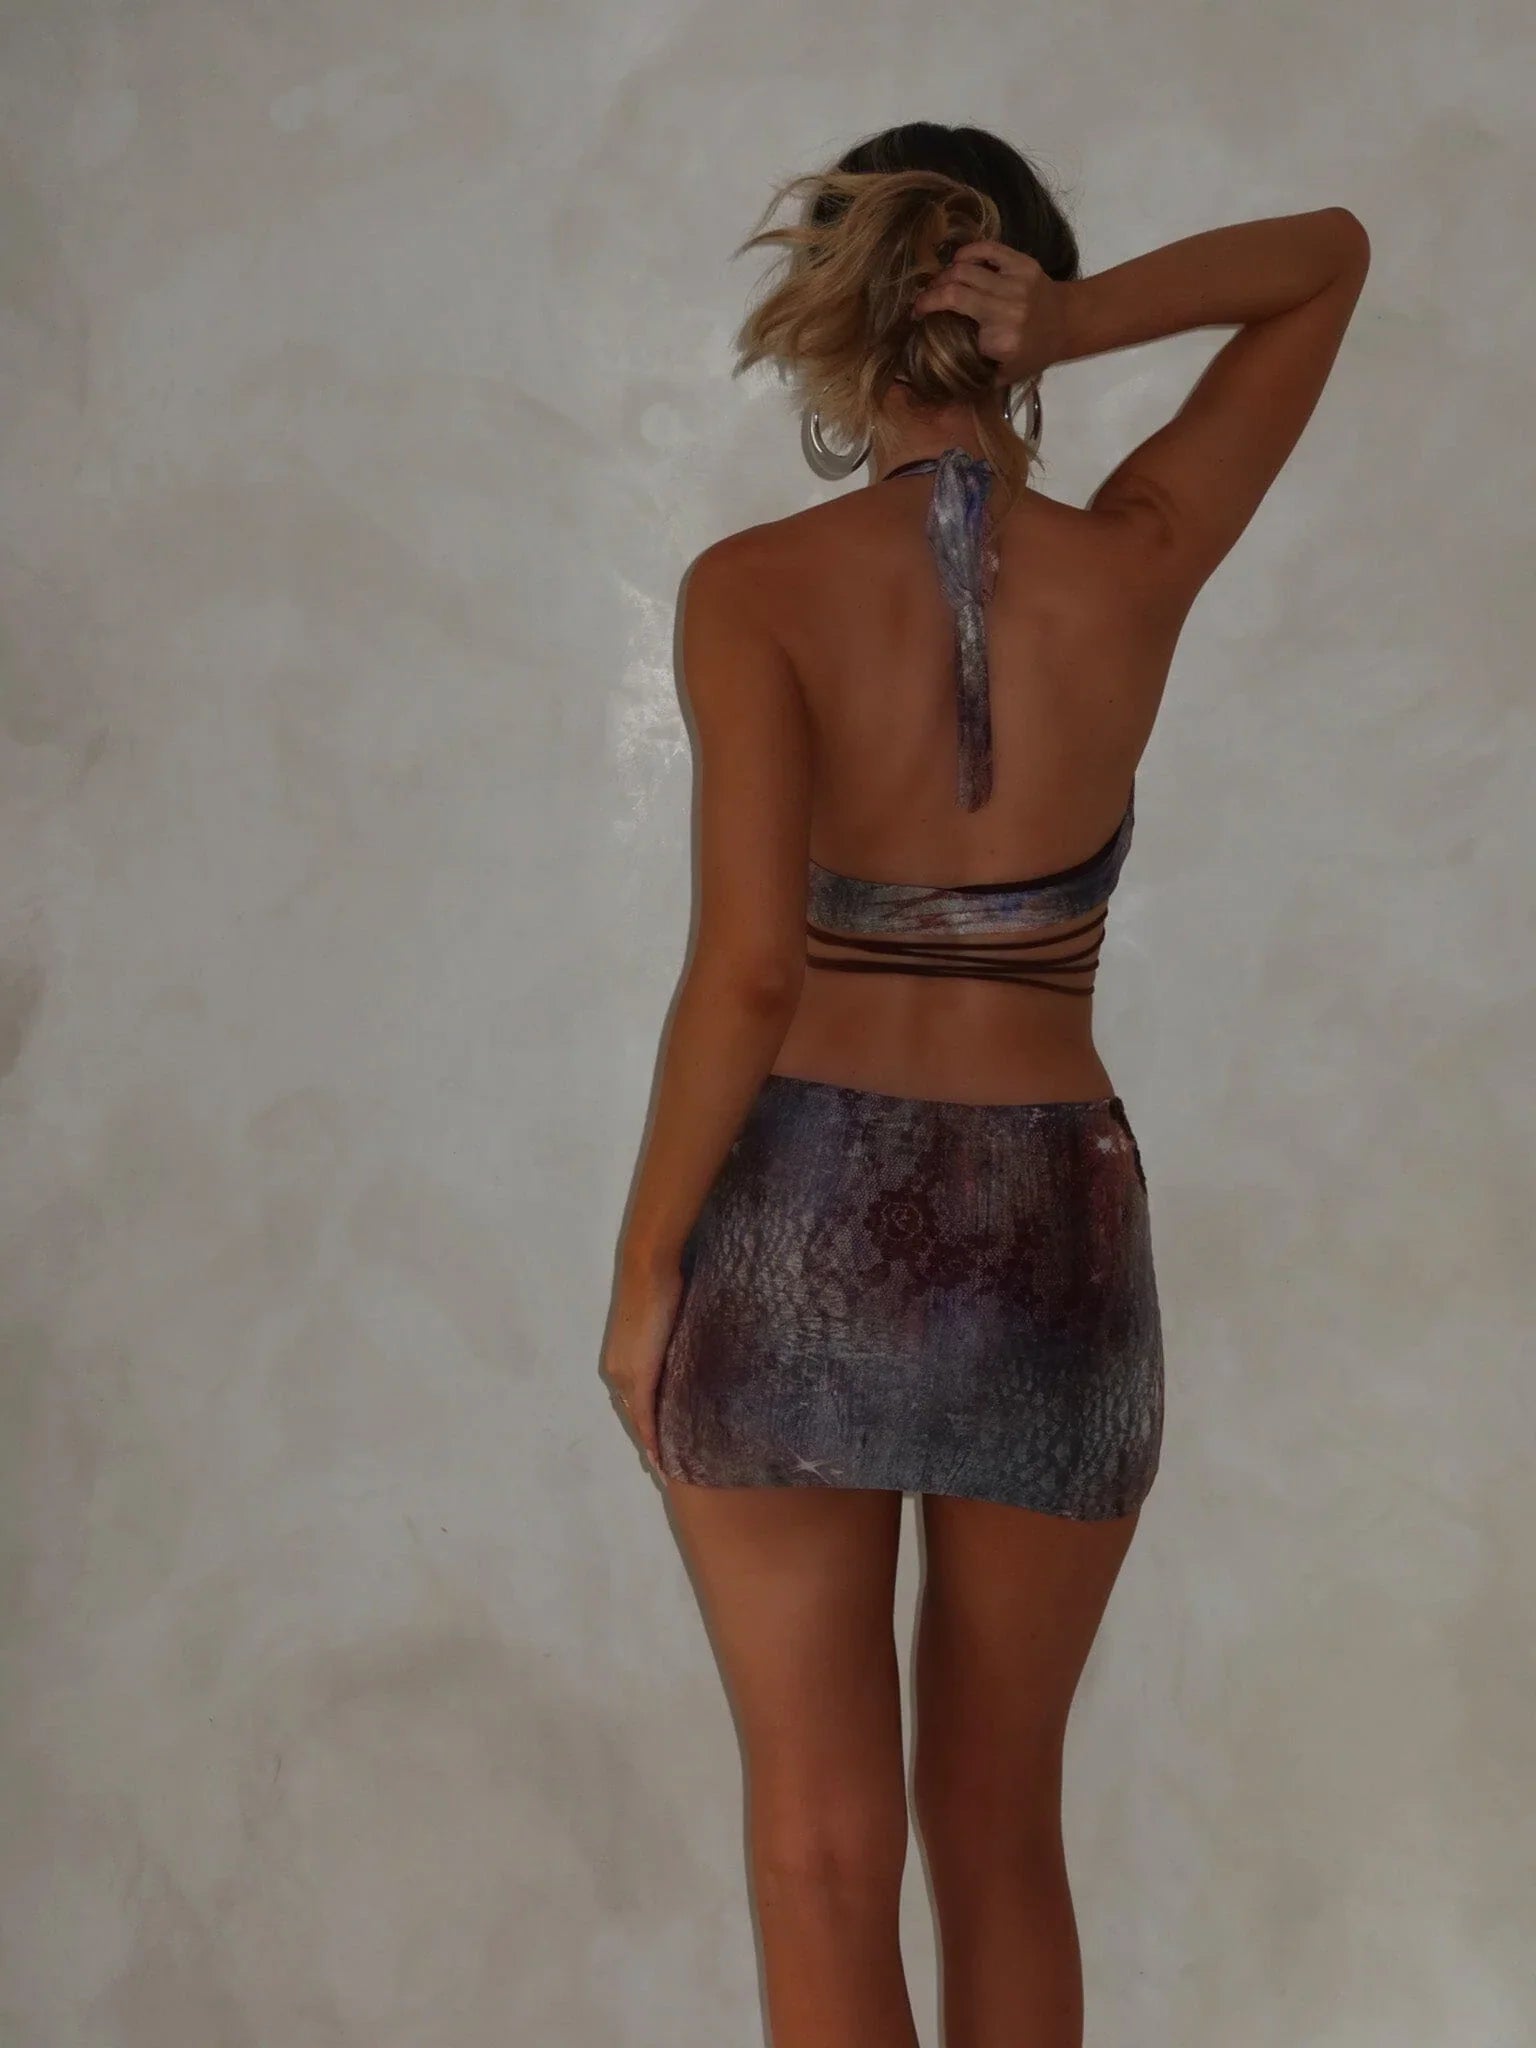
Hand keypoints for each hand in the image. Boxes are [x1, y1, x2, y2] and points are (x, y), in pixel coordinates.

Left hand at [601, 1259, 685, 1476]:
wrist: (649, 1270)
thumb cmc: (659, 1287)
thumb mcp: (661, 1324)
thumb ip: (664, 1346)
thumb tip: (680, 1358)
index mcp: (621, 1359)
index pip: (631, 1401)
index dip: (642, 1424)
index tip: (651, 1446)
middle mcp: (617, 1371)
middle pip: (631, 1414)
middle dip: (645, 1439)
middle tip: (659, 1466)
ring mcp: (625, 1374)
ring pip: (637, 1417)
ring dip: (650, 1441)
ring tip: (663, 1466)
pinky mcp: (638, 1374)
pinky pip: (643, 1414)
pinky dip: (651, 1435)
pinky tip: (660, 1453)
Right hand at [911, 240, 1071, 382]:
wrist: (1067, 322)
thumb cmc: (1033, 352)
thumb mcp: (1005, 376)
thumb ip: (973, 380)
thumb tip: (936, 381)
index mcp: (1001, 342)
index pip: (954, 329)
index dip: (932, 322)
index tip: (919, 323)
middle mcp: (1007, 311)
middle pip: (953, 293)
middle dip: (929, 296)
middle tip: (921, 301)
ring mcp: (1015, 283)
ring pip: (963, 269)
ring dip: (942, 275)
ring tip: (937, 284)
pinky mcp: (1021, 263)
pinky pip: (985, 249)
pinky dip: (965, 253)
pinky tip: (956, 262)